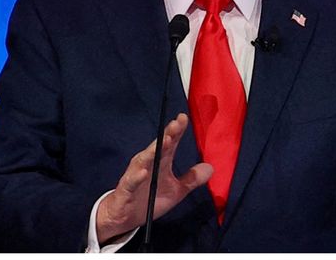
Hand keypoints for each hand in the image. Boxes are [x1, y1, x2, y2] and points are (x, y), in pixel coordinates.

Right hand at [96, 113, 212, 243]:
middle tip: (176, 124)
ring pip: (143, 160)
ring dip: (153, 151)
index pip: (169, 144)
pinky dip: (137, 176)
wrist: (124, 217)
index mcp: (159, 163)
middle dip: (166, 135)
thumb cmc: (149, 199)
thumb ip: (191, 179)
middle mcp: (146, 165)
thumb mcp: (176, 191)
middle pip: (157, 148)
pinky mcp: (126, 189)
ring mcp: (135, 176)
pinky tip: (144, 172)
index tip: (183, 118)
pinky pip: (131, 181)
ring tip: (165, 141)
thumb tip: (211, 167)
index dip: (176, 131)